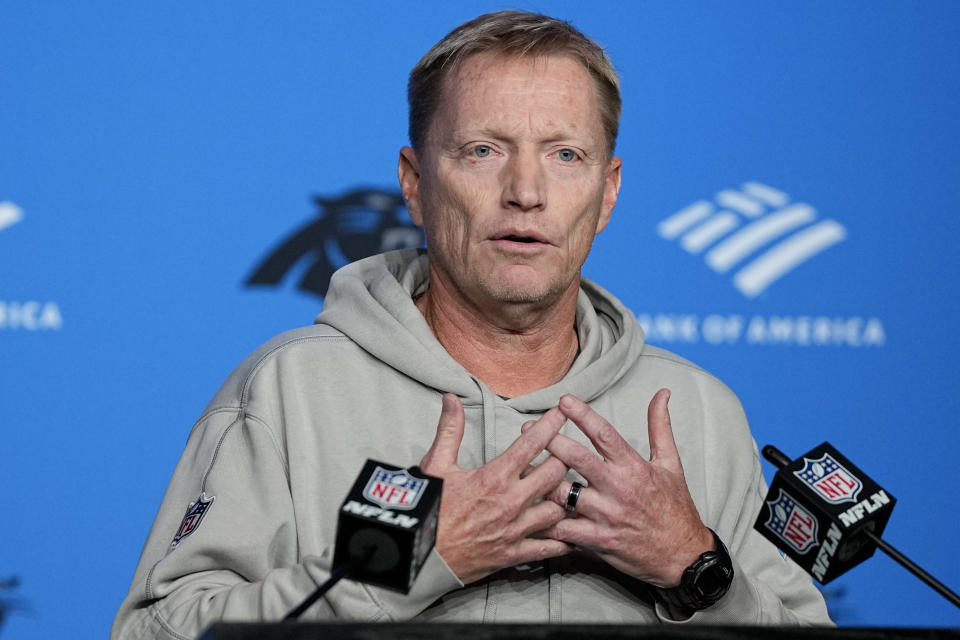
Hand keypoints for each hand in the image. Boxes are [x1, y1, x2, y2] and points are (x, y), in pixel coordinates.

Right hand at [419, 394, 572, 583]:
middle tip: (567, 451)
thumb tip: (452, 399)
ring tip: (567, 489)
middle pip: (555, 473)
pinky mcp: (515, 554)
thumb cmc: (427, 509)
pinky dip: (564, 540)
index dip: (551, 424)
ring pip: (559, 509)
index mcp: (494, 477)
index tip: (563, 412)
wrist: (418, 556)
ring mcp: (516, 530)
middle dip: (564, 458)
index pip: (532, 444)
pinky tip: (571, 532)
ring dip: (565, 497)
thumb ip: (450, 430)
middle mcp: (511, 502)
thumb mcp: (436, 465)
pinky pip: (550, 547)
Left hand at [538, 389, 713, 587]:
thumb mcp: (671, 464)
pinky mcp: (598, 540)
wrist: (683, 556)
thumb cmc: (675, 507)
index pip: (604, 434)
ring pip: (562, 493)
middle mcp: (618, 488)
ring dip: (541, 480)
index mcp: (633, 467)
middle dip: (549, 440)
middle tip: (528, 428)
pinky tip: (531, 509)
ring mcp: (606, 515)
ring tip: (523, 468)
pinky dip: (546, 519)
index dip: (582, 415)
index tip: (563, 400)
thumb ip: (660, 427)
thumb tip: (662, 393)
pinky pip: (563, 528)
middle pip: (576, 458)